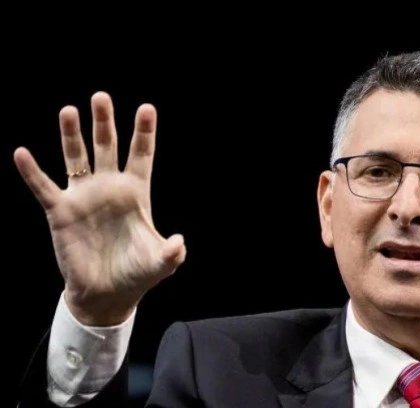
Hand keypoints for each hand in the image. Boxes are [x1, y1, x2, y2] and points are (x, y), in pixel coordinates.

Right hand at [13, 92, 185, 325]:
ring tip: (69, 110)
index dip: (144, 133)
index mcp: (136, 193)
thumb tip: (179, 243)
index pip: (141, 155)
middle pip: (107, 147)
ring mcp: (84, 197)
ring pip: (76, 158)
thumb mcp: (161, 263)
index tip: (147, 108)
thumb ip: (172, 252)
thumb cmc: (136, 274)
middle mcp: (109, 188)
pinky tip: (22, 153)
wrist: (107, 295)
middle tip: (101, 97)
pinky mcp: (61, 212)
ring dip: (71, 135)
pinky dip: (32, 172)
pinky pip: (44, 187)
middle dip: (104, 123)